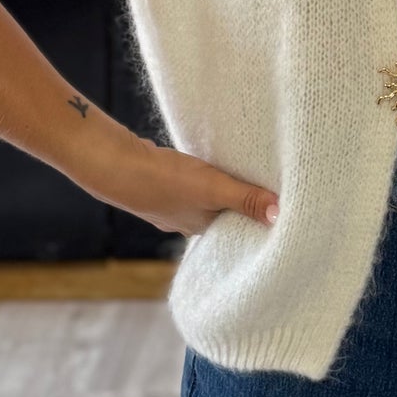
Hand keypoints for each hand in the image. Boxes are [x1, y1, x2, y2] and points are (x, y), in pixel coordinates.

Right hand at [76, 125, 278, 237]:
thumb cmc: (164, 180)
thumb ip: (246, 199)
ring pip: (207, 202)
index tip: (282, 213)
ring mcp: (172, 205)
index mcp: (203, 230)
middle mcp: (188, 223)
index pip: (238, 232)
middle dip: (243, 206)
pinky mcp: (161, 185)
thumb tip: (281, 215)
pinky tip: (209, 167)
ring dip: (224, 192)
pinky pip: (191, 186)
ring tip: (246, 177)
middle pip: (224, 217)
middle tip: (271, 191)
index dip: (257, 223)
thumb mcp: (212, 188)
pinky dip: (204, 180)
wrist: (114, 165)